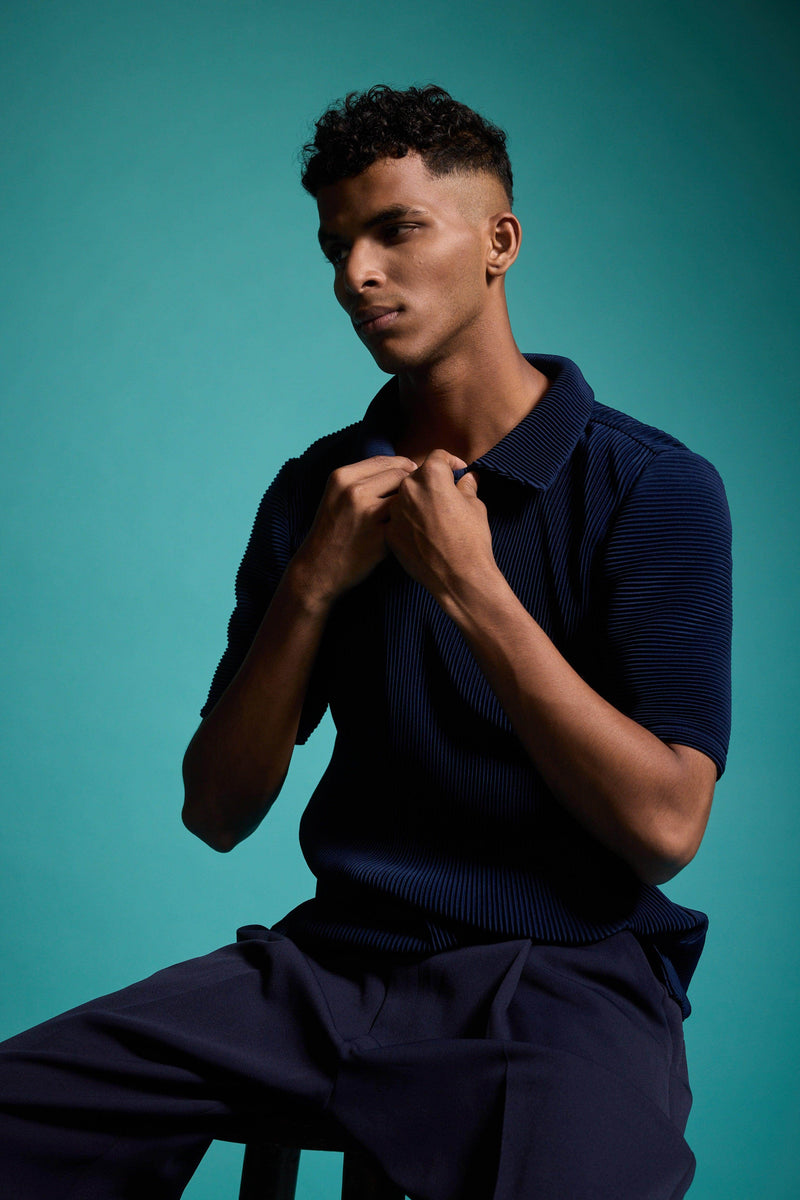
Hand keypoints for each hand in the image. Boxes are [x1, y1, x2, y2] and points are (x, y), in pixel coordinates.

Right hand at [293, 455, 417, 603]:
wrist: (318, 569)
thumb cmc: (333, 531)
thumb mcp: (337, 495)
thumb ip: (364, 478)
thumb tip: (404, 466)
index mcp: (342, 476)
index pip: (384, 460)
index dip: (402, 466)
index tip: (411, 476)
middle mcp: (353, 491)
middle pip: (399, 474)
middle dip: (410, 484)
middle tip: (413, 497)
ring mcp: (367, 514)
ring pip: (406, 496)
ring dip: (411, 504)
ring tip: (409, 514)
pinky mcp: (379, 536)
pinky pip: (405, 521)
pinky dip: (408, 524)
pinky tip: (404, 531)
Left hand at [384, 449, 495, 600]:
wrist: (458, 578)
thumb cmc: (471, 539)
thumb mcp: (475, 507)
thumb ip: (467, 487)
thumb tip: (469, 478)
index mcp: (431, 475)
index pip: (437, 457)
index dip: (450, 462)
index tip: (457, 472)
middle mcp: (408, 488)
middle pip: (417, 476)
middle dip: (432, 482)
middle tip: (445, 495)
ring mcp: (395, 511)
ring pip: (404, 497)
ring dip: (417, 501)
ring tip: (433, 516)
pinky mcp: (390, 533)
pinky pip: (397, 519)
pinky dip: (408, 522)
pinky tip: (423, 533)